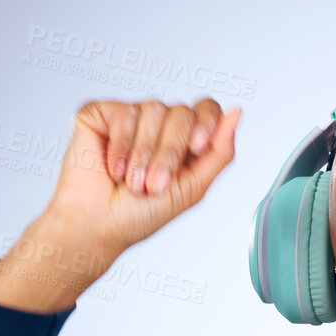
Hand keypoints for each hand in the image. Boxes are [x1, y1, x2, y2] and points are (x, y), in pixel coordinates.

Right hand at [0, 98, 238, 313]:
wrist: (98, 226)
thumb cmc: (140, 214)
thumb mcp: (193, 187)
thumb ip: (220, 151)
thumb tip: (237, 112)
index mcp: (183, 140)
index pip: (205, 108)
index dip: (205, 122)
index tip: (197, 148)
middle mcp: (158, 124)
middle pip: (182, 112)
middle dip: (170, 152)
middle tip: (154, 184)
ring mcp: (130, 117)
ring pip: (154, 109)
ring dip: (144, 154)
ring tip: (132, 181)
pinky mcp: (101, 114)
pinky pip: (124, 112)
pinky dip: (121, 145)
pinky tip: (113, 167)